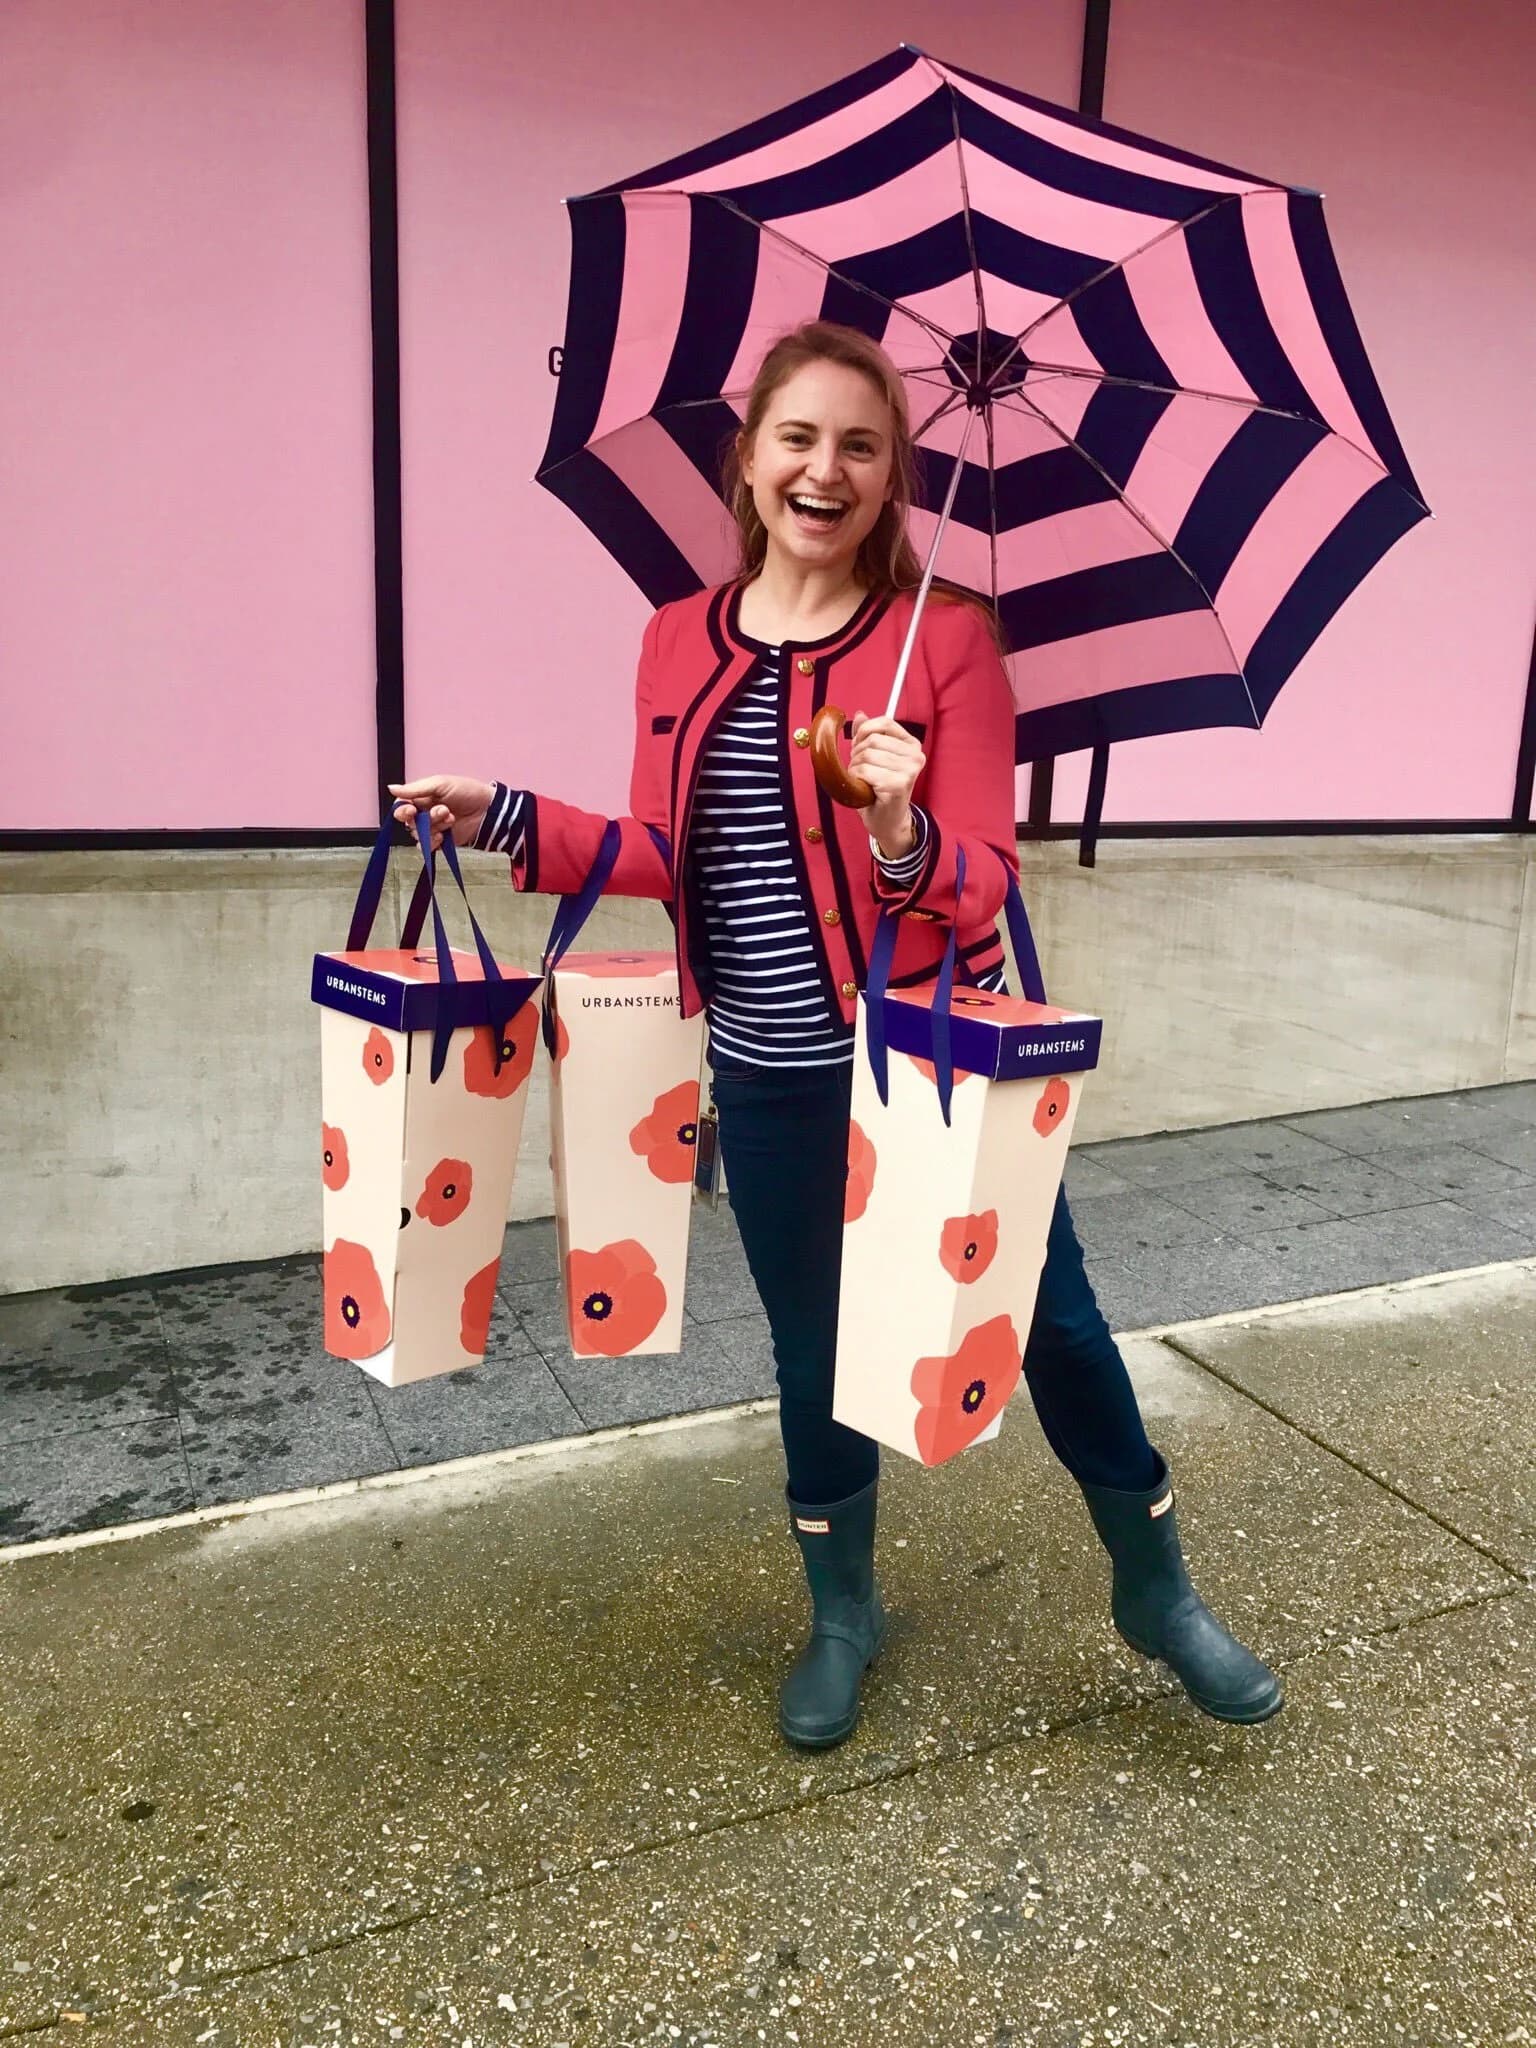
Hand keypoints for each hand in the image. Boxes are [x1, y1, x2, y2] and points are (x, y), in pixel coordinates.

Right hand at [386, 775, 494, 852]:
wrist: (488, 809)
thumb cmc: (467, 792)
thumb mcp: (440, 784)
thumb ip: (415, 789)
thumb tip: (391, 788)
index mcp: (421, 798)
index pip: (402, 806)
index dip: (402, 810)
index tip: (411, 810)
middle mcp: (424, 814)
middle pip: (409, 822)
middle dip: (424, 818)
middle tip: (441, 811)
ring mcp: (433, 828)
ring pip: (419, 834)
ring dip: (434, 826)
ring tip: (451, 816)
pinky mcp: (441, 841)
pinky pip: (427, 846)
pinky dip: (433, 841)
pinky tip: (444, 834)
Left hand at [848, 713, 923, 855]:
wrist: (888, 822)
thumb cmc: (880, 790)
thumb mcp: (874, 758)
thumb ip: (868, 736)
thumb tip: (860, 715)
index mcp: (912, 745)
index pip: (884, 723)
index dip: (864, 732)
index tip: (859, 746)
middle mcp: (915, 756)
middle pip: (872, 740)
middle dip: (857, 754)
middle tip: (860, 770)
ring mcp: (909, 770)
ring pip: (866, 755)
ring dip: (856, 768)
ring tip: (863, 780)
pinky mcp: (898, 784)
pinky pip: (865, 771)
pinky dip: (857, 779)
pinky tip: (864, 788)